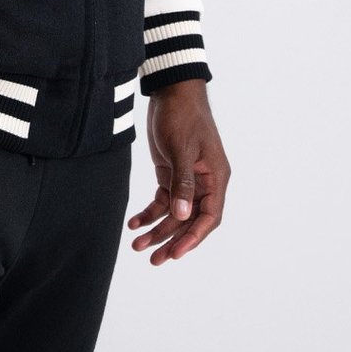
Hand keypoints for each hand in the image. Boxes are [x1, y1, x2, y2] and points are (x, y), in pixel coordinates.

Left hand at [128, 80, 229, 264]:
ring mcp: (187, 179)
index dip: (193, 238)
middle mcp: (204, 183)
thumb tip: (184, 216)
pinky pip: (163, 200)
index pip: (209, 217)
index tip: (175, 254)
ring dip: (157, 229)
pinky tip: (135, 222)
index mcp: (216, 178)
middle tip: (153, 260)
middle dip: (172, 240)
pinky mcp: (171, 174)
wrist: (171, 92)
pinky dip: (149, 212)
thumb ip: (183, 183)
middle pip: (190, 221)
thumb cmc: (183, 116)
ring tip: (137, 246)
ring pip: (175, 214)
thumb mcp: (182, 149)